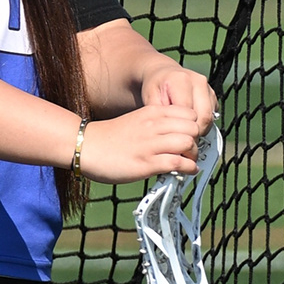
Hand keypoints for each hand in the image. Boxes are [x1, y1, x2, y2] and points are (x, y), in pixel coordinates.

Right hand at [79, 108, 203, 185]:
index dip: (193, 125)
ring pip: (188, 143)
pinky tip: (187, 171)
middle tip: (190, 150)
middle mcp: (154, 125)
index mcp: (152, 112)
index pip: (188, 113)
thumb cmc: (110, 137)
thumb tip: (177, 138)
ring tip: (188, 161)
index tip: (190, 135)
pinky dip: (188, 168)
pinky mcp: (147, 163)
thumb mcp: (136, 121)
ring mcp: (151, 144)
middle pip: (193, 127)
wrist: (86, 147)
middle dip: (196, 140)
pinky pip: (178, 163)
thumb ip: (156, 125)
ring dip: (193, 154)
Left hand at [140, 63, 218, 138]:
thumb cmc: (155, 86)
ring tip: (184, 131)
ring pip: (210, 118)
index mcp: (181, 80)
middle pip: (204, 117)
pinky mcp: (212, 94)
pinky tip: (190, 122)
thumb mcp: (150, 98)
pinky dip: (203, 123)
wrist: (162, 74)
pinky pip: (213, 115)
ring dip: (199, 128)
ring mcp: (207, 87)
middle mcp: (198, 81)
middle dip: (193, 132)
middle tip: (181, 138)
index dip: (181, 129)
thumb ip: (159, 114)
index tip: (174, 137)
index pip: (188, 113)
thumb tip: (167, 131)